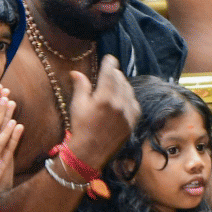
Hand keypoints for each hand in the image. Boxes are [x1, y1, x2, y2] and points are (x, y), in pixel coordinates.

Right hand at [66, 55, 139, 170]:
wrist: (90, 152)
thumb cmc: (81, 128)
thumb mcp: (77, 105)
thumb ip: (81, 86)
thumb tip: (77, 72)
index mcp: (104, 97)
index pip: (110, 72)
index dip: (110, 63)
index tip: (110, 58)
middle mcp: (119, 103)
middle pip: (120, 79)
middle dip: (114, 73)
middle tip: (110, 72)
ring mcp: (128, 113)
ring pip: (128, 90)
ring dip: (122, 84)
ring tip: (114, 85)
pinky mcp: (133, 121)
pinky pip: (134, 102)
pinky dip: (128, 97)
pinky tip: (122, 98)